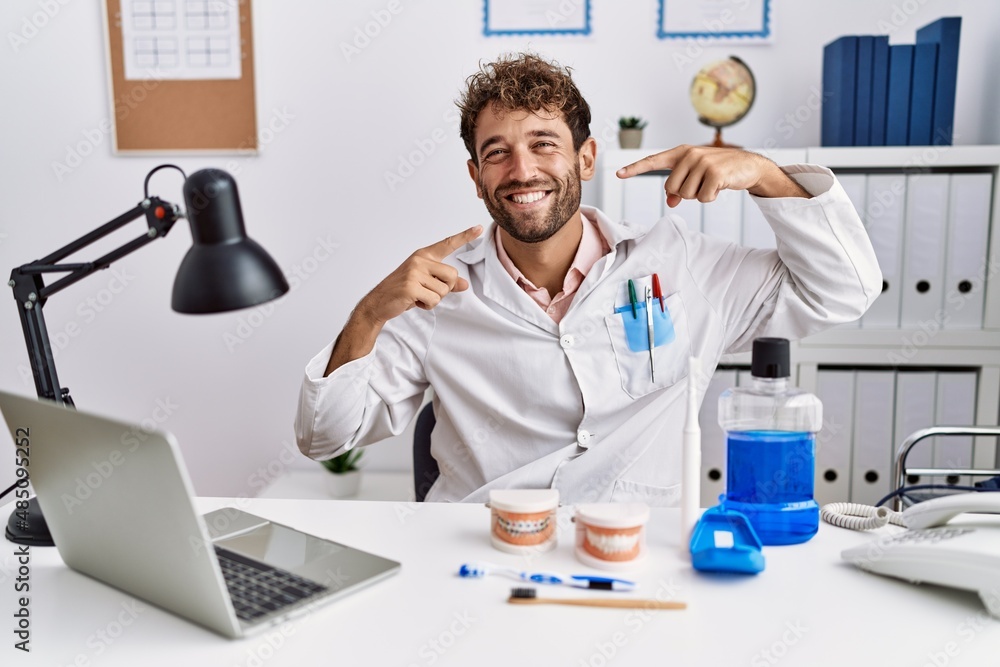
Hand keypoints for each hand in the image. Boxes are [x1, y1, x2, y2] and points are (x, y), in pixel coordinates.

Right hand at [356, 225, 483, 325]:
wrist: (378, 302)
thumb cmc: (403, 291)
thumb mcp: (426, 284)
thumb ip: (446, 283)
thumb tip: (464, 284)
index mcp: (424, 256)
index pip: (447, 244)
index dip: (465, 236)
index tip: (479, 228)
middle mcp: (420, 260)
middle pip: (452, 275)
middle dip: (445, 289)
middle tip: (427, 291)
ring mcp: (414, 272)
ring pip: (444, 291)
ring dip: (434, 300)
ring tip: (418, 296)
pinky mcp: (410, 286)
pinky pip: (433, 300)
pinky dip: (427, 306)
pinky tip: (414, 301)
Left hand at [616, 144, 807, 207]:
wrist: (748, 166)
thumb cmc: (719, 171)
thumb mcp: (697, 176)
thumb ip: (680, 186)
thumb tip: (670, 202)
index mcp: (681, 153)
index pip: (653, 161)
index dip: (635, 169)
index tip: (618, 174)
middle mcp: (689, 154)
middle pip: (671, 188)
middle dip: (685, 193)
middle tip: (702, 183)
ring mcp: (702, 162)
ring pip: (686, 195)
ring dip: (700, 195)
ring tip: (712, 182)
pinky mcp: (715, 173)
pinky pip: (703, 198)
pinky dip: (711, 197)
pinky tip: (721, 186)